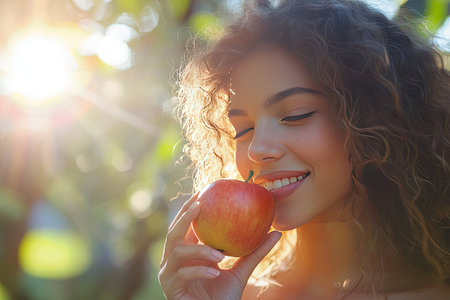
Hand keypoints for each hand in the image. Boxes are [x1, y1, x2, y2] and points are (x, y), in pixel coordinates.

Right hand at [159, 193, 280, 299]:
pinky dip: (199, 271)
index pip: (185, 225)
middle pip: (173, 232)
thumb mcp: (241, 271)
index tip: (205, 191)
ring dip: (199, 250)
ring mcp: (169, 274)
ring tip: (219, 254)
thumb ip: (254, 252)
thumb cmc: (223, 297)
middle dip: (185, 216)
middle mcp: (174, 260)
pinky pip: (183, 274)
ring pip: (178, 252)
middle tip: (200, 203)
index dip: (191, 207)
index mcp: (187, 252)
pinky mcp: (170, 288)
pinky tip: (215, 273)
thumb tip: (277, 232)